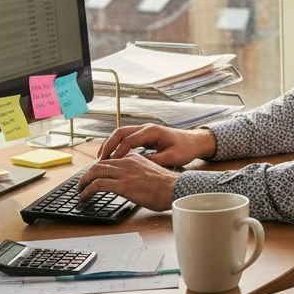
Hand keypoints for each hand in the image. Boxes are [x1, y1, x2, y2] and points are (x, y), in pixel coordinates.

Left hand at [77, 152, 179, 210]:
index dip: (99, 167)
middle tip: (82, 183)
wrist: (175, 189)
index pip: (111, 159)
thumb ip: (139, 173)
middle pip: (99, 164)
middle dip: (87, 174)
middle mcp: (127, 162)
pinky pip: (97, 185)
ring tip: (80, 190)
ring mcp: (124, 173)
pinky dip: (87, 190)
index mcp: (135, 158)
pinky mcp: (122, 185)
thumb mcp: (151, 173)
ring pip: (95, 172)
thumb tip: (133, 182)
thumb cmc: (167, 186)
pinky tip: (84, 197)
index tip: (94, 175)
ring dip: (84, 181)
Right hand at [96, 124, 215, 166]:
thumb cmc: (185, 149)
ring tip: (101, 159)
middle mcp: (146, 128)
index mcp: (152, 131)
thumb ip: (154, 161)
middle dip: (107, 146)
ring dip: (110, 145)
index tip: (109, 165)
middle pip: (119, 133)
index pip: (128, 140)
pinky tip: (112, 157)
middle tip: (98, 161)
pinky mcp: (145, 135)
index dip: (117, 153)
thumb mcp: (171, 158)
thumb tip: (136, 166)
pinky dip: (117, 145)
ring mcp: (144, 130)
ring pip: (121, 134)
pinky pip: (126, 138)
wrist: (195, 142)